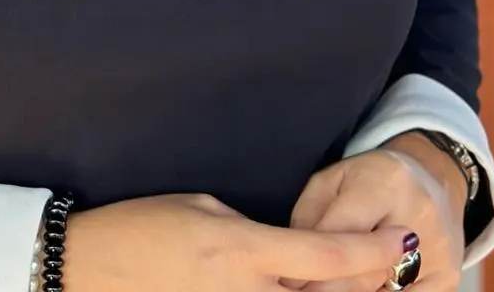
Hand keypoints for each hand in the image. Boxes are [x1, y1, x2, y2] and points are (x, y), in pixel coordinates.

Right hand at [63, 191, 416, 291]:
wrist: (90, 269)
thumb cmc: (143, 227)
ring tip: (349, 282)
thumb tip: (285, 255)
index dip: (373, 251)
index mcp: (243, 251)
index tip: (403, 241)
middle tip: (386, 273)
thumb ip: (254, 235)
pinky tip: (299, 289)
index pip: (327, 257)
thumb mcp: (204, 209)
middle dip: (362, 287)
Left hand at [284, 134, 466, 291]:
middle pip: (361, 275)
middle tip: (301, 291)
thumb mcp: (334, 180)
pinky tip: (359, 291)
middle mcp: (418, 217)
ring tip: (325, 287)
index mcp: (385, 183)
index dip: (307, 265)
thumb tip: (294, 268)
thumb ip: (310, 217)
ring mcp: (440, 251)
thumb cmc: (371, 180)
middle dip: (325, 289)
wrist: (434, 180)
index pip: (338, 236)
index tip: (286, 282)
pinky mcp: (449, 279)